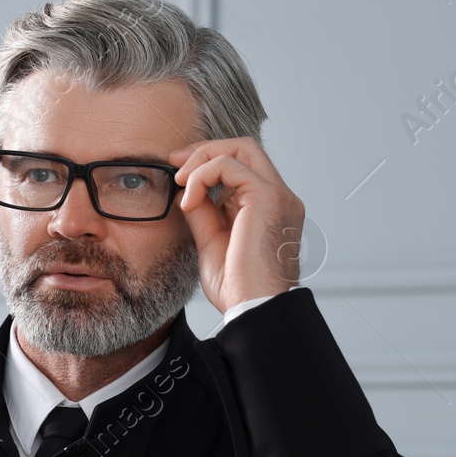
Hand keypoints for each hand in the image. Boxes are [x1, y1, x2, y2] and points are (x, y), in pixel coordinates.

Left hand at [169, 138, 304, 313]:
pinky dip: (202, 175)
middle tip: (175, 163)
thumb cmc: (238, 288)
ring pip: (240, 148)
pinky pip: (228, 165)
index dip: (209, 162)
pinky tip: (189, 201)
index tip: (179, 173)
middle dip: (205, 150)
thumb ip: (204, 213)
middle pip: (244, 148)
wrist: (253, 308)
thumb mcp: (212, 242)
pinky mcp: (267, 196)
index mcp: (270, 208)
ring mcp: (278, 194)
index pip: (243, 166)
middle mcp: (280, 197)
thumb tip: (186, 189)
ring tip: (180, 183)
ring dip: (202, 159)